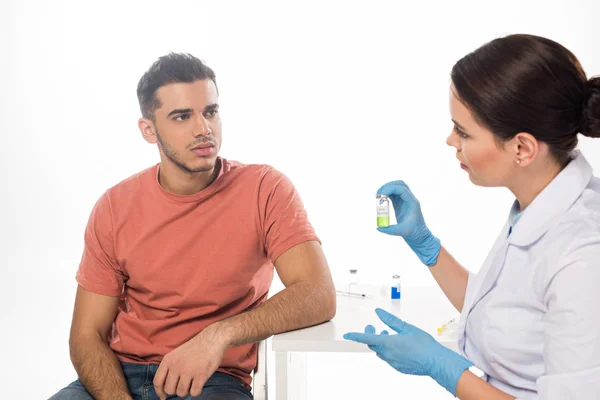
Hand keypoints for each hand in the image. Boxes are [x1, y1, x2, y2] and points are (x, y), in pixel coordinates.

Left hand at [153, 324, 229, 399]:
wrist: (212, 339)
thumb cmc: (196, 347)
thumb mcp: (177, 354)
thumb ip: (170, 367)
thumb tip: (166, 386)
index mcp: (168, 360)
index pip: (157, 381)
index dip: (159, 392)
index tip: (163, 397)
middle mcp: (176, 366)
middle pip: (169, 390)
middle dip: (176, 390)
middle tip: (184, 384)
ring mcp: (188, 371)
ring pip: (181, 393)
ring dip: (187, 390)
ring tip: (193, 381)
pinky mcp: (200, 375)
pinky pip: (194, 393)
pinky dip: (197, 390)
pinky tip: (199, 382)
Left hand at [343, 308, 472, 395]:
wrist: (436, 362)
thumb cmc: (424, 344)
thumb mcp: (407, 328)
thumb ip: (391, 321)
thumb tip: (379, 312)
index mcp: (388, 343)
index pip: (366, 338)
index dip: (355, 336)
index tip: (347, 335)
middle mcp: (388, 354)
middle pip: (373, 344)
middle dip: (371, 335)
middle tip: (373, 327)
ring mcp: (393, 363)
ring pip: (380, 352)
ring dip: (380, 343)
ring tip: (388, 335)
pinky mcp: (399, 368)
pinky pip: (389, 358)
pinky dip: (389, 350)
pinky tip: (398, 346)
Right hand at [376, 180, 440, 265]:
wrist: (419, 236)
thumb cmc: (414, 234)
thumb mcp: (402, 232)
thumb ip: (390, 230)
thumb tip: (378, 228)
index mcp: (412, 203)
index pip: (401, 189)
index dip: (390, 189)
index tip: (380, 195)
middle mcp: (410, 199)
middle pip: (400, 184)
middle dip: (388, 186)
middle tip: (378, 194)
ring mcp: (405, 201)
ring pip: (397, 187)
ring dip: (387, 189)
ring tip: (378, 196)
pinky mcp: (401, 204)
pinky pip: (394, 195)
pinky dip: (387, 194)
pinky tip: (381, 200)